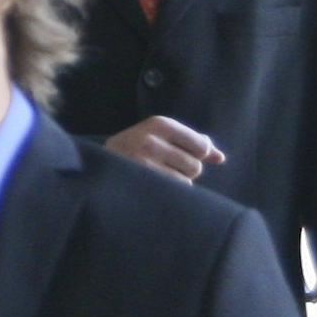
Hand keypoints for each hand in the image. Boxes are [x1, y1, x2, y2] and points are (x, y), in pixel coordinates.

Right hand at [104, 116, 224, 180]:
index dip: (197, 154)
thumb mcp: (162, 136)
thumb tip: (219, 157)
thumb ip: (192, 142)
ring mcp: (144, 163)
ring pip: (185, 182)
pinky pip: (173, 192)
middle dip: (186, 170)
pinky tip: (154, 185)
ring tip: (157, 176)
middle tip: (164, 166)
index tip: (180, 154)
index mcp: (160, 124)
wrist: (97, 162)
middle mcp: (152, 141)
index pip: (200, 145)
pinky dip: (169, 192)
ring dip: (176, 183)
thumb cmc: (138, 148)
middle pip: (195, 165)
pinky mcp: (142, 182)